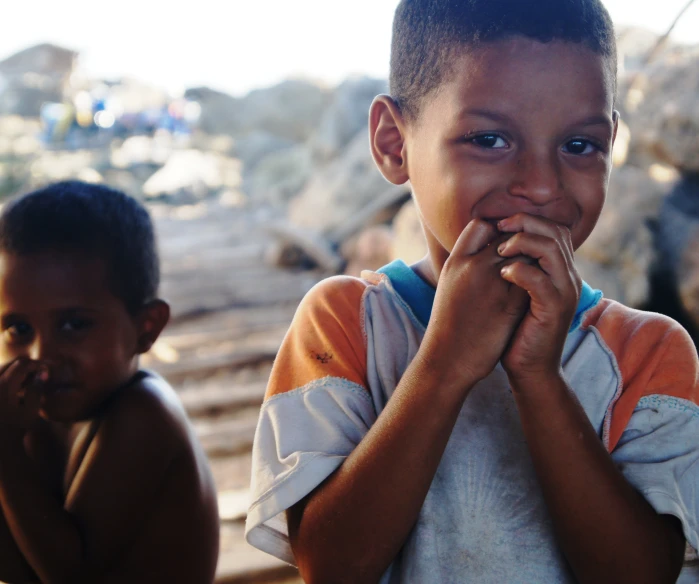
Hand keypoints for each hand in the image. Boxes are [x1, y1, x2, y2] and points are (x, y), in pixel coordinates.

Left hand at [0, 359, 47, 438]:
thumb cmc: (15, 427)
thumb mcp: (31, 411)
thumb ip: (36, 390)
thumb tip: (43, 372)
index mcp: (4, 386)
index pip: (22, 365)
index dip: (37, 364)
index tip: (47, 368)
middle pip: (12, 363)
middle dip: (28, 365)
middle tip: (40, 372)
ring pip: (5, 368)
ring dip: (19, 370)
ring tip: (31, 380)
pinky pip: (1, 375)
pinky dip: (11, 377)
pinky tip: (19, 386)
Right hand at [421, 219, 530, 386]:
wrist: (449, 360)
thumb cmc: (448, 325)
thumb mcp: (449, 286)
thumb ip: (466, 265)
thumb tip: (484, 251)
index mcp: (455, 261)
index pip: (480, 225)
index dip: (497, 230)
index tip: (504, 242)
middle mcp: (473, 266)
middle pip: (507, 237)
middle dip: (520, 243)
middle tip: (526, 255)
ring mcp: (493, 284)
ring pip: (524, 255)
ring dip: (532, 259)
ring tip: (534, 270)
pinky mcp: (510, 303)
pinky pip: (532, 278)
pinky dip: (537, 278)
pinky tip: (537, 287)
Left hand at [497, 214, 581, 384]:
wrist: (529, 368)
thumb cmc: (516, 329)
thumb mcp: (516, 292)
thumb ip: (516, 267)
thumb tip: (495, 241)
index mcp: (560, 271)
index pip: (554, 229)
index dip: (528, 220)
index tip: (501, 223)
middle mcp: (567, 278)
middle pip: (555, 232)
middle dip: (525, 223)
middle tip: (500, 228)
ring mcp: (564, 293)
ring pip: (550, 251)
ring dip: (521, 243)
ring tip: (499, 250)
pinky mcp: (554, 310)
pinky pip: (540, 281)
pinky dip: (519, 271)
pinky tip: (502, 274)